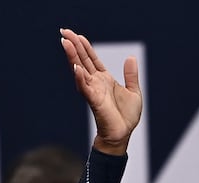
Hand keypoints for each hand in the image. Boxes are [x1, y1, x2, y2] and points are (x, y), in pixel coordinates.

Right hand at [60, 28, 141, 154]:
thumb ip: (131, 75)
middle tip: (64, 31)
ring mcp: (93, 91)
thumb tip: (131, 57)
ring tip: (66, 42)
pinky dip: (80, 78)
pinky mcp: (94, 101)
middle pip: (83, 60)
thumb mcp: (134, 92)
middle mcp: (96, 83)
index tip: (76, 34)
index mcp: (104, 79)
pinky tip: (76, 67)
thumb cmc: (126, 116)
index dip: (85, 46)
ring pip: (80, 70)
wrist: (123, 134)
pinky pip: (85, 88)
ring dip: (73, 57)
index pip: (92, 59)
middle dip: (74, 46)